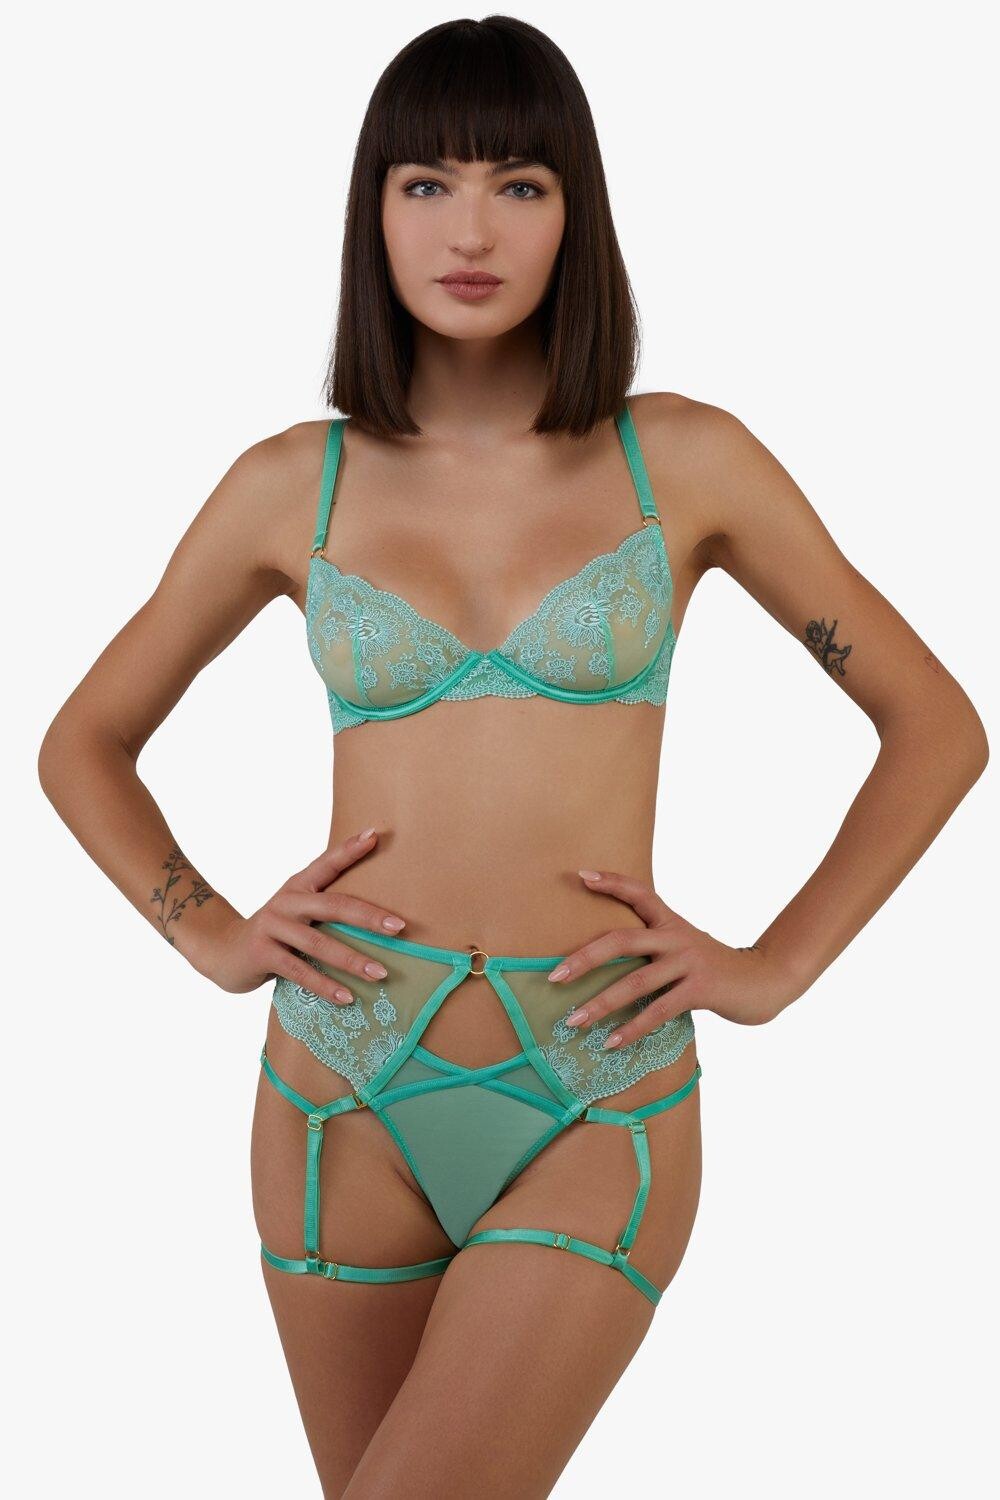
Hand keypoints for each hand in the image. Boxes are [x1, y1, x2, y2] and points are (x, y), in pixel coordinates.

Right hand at [203, 828, 406, 1003]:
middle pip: (333, 905)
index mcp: (298, 886)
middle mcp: (286, 901)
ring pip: (318, 943)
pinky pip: (299, 970)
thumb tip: (380, 921)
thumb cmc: (275, 933)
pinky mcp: (261, 952)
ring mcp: (272, 926)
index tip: (375, 836)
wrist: (222, 951)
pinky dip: (325, 986)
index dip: (350, 849)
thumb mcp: (297, 913)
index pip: (327, 863)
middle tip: (399, 927)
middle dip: (369, 916)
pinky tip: (347, 998)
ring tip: (380, 973)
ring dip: (352, 960)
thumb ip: (326, 909)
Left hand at [547, 868, 803, 1046]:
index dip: (611, 882)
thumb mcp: (685, 948)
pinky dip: (632, 1029)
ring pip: (636, 982)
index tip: (581, 876)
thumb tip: (607, 967)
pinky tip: (611, 1043)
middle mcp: (677, 936)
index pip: (639, 892)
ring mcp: (689, 962)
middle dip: (585, 958)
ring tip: (574, 1022)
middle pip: (623, 940)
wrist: (765, 981)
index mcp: (671, 922)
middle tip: (554, 977)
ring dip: (601, 1004)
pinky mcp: (701, 989)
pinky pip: (659, 1010)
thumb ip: (654, 950)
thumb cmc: (714, 969)